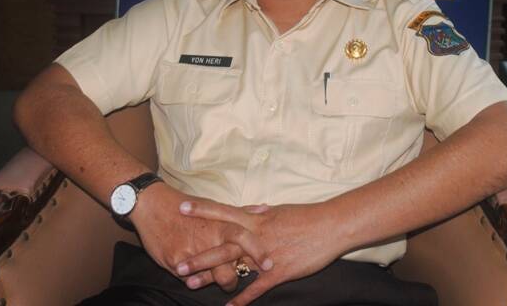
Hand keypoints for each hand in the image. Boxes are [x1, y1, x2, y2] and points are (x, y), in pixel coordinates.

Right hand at [129, 184, 270, 292]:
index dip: (258, 251)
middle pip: (230, 262)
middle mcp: (207, 237)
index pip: (244, 237)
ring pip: (214, 276)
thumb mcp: (214, 206)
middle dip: (239, 276)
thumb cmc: (185, 206)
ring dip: (221, 282)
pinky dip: (197, 280)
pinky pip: (190, 278)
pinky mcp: (174, 261)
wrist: (152, 205)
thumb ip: (240, 212)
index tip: (269, 264)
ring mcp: (191, 251)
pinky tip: (198, 280)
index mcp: (218, 222)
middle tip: (241, 280)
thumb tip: (265, 210)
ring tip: (225, 284)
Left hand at [177, 200, 343, 304]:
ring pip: (232, 266)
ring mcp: (265, 254)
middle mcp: (256, 235)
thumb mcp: (280, 211)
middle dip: (198, 255)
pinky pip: (256, 287)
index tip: (181, 208)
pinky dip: (242, 299)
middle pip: (221, 245)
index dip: (202, 210)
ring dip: (210, 276)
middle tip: (176, 263)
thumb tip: (253, 210)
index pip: (223, 212)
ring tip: (190, 284)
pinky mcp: (278, 271)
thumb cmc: (306, 216)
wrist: (330, 226)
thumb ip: (262, 214)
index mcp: (256, 218)